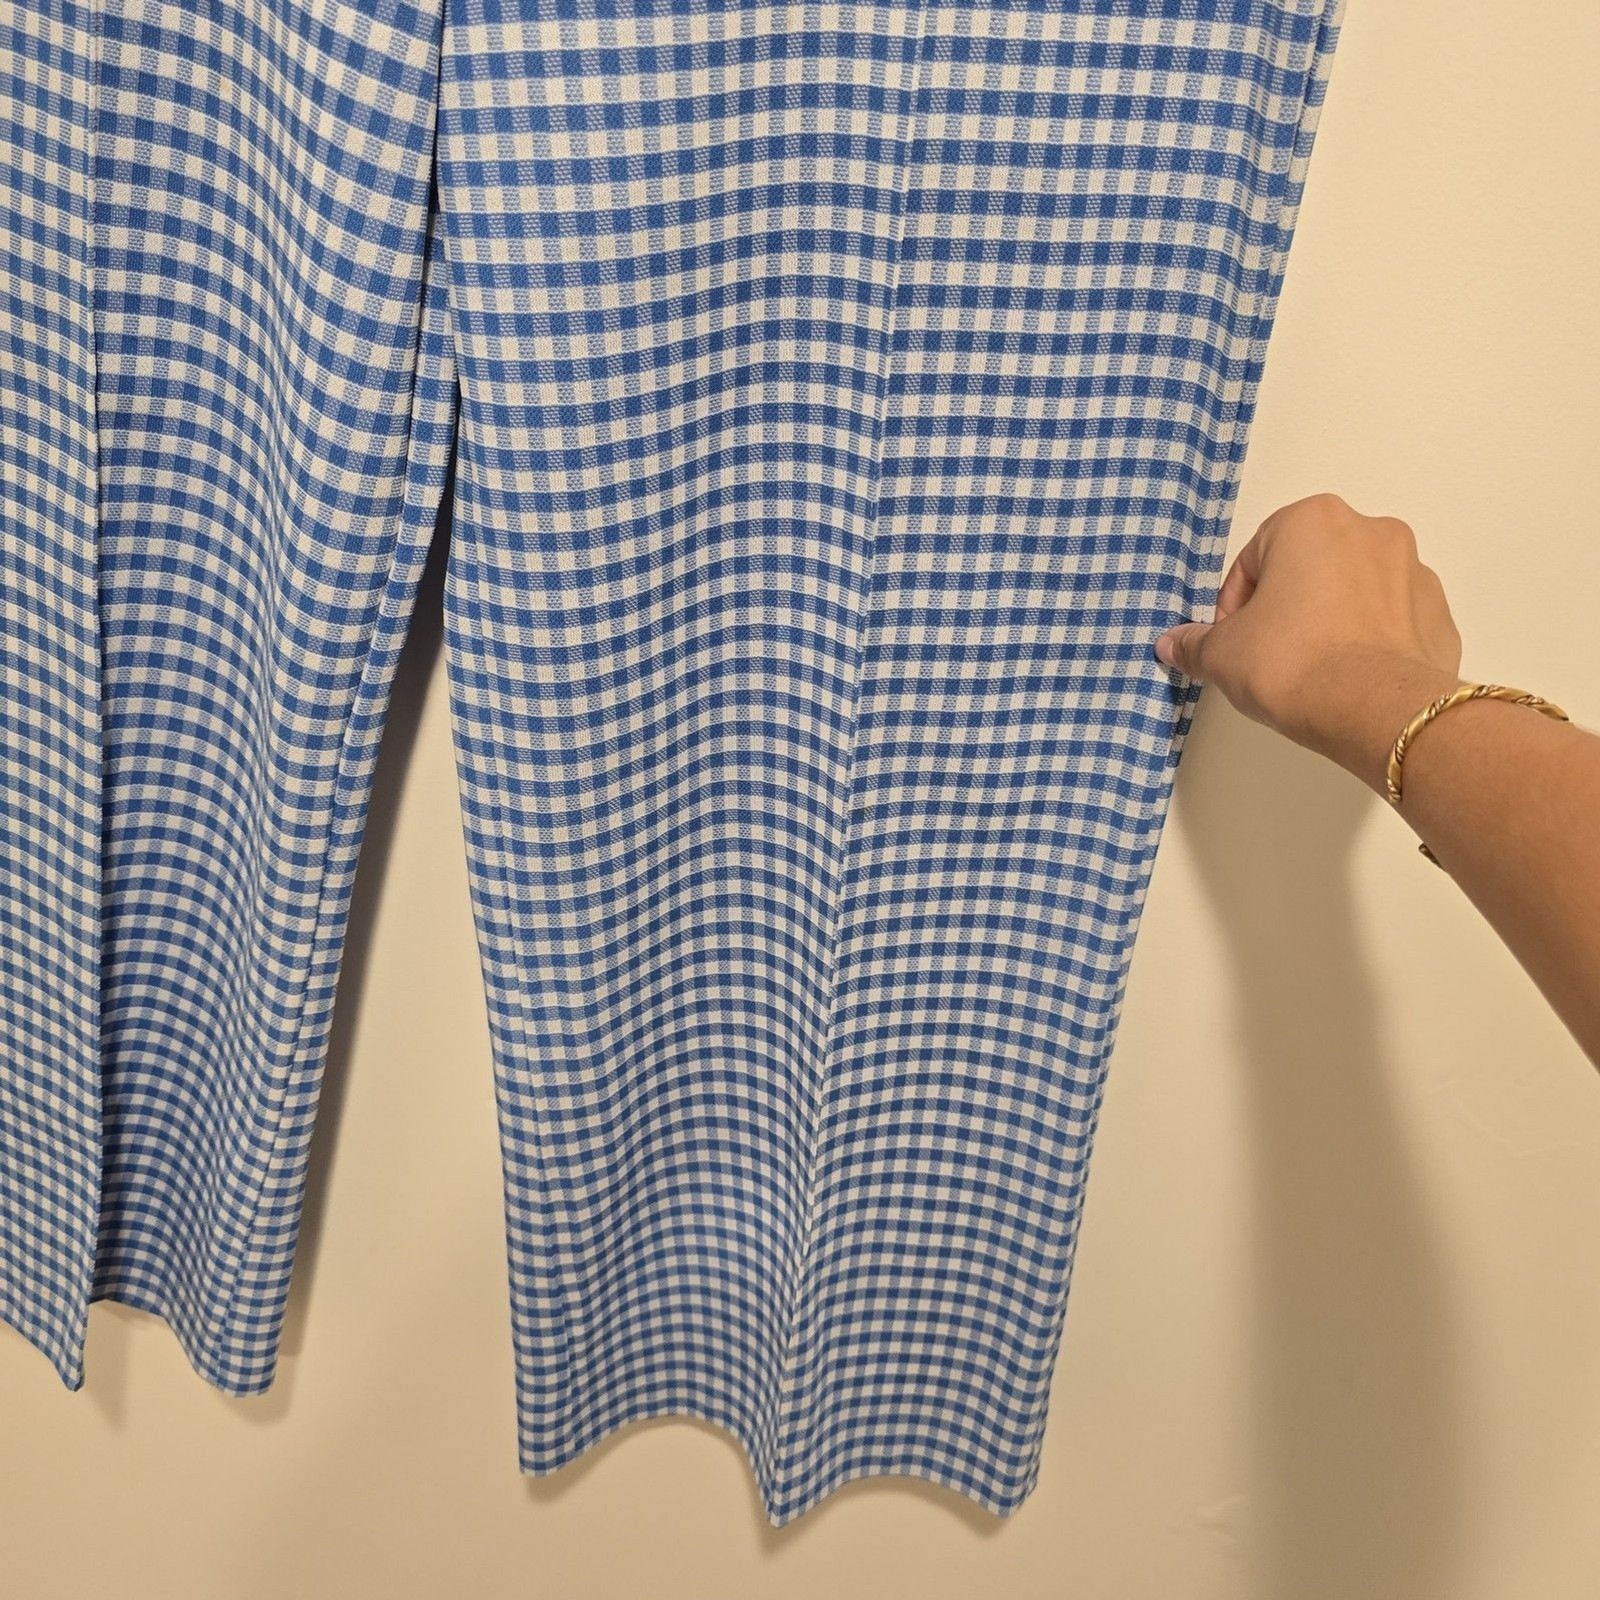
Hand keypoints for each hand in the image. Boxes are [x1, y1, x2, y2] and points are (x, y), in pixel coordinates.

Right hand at [1154, 493, 1467, 795]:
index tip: (1233, 640)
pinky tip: (1350, 678)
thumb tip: (1173, 645)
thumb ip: (1195, 644)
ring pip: (1356, 590)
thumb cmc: (1292, 663)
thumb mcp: (1223, 655)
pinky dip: (1371, 641)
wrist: (1376, 710)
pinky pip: (1393, 621)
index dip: (1235, 604)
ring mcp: (1414, 571)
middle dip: (1288, 603)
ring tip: (1312, 669)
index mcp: (1311, 521)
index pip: (1254, 558)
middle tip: (1269, 652)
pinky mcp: (1440, 614)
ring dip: (1331, 618)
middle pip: (1310, 566)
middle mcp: (1370, 530)